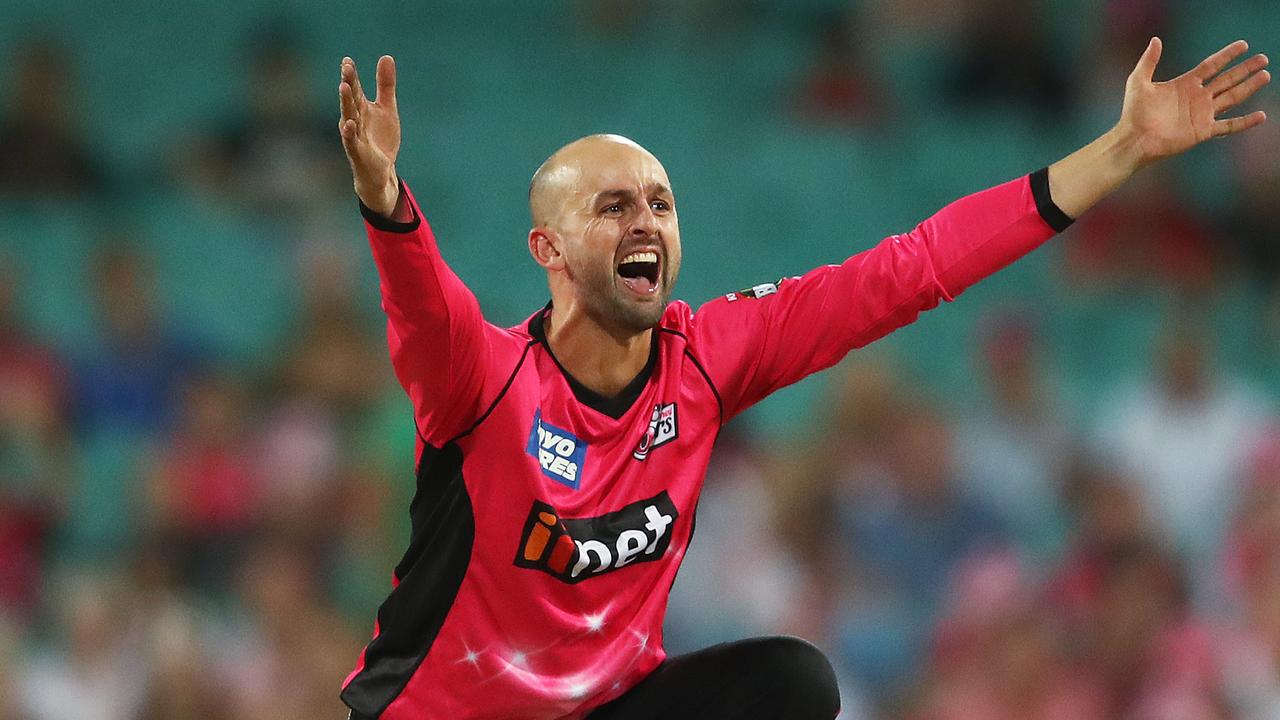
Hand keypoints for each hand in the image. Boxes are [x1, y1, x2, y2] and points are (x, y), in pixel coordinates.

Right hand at [338, 55, 401, 215]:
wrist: (382, 171)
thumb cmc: (380, 138)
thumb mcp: (387, 108)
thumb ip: (385, 84)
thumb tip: (386, 57)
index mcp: (361, 108)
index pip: (356, 88)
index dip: (352, 75)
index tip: (347, 60)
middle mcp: (355, 120)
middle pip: (351, 99)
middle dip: (349, 83)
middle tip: (346, 67)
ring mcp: (355, 136)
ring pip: (349, 117)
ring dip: (346, 103)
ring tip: (344, 87)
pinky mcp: (358, 152)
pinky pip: (352, 141)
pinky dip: (349, 133)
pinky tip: (348, 123)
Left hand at [1119, 38, 1269, 167]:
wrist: (1134, 139)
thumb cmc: (1133, 112)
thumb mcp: (1138, 81)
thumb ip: (1148, 60)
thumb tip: (1156, 39)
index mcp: (1185, 84)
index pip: (1211, 65)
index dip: (1227, 55)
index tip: (1243, 45)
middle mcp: (1197, 97)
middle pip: (1227, 79)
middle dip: (1245, 69)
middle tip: (1263, 58)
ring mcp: (1202, 114)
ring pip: (1232, 98)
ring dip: (1249, 87)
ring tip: (1265, 76)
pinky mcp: (1203, 131)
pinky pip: (1229, 126)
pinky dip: (1245, 122)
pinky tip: (1261, 116)